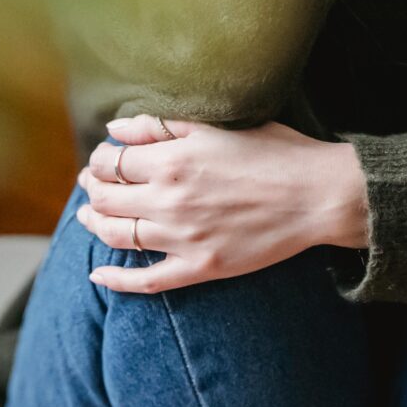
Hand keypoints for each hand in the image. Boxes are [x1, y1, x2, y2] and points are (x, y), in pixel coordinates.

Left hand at [76, 114, 368, 293]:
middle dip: (91, 189)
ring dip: (94, 225)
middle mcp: (169, 200)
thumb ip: (159, 126)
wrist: (317, 196)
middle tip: (90, 184)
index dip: (99, 159)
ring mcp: (183, 239)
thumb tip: (114, 130)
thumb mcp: (215, 126)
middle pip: (105, 199)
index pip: (110, 162)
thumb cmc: (272, 151)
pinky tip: (98, 276)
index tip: (103, 158)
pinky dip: (116, 281)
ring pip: (116, 236)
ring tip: (88, 216)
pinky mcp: (200, 269)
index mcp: (171, 161)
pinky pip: (147, 281)